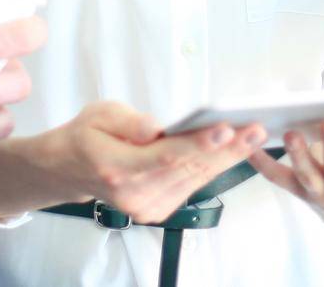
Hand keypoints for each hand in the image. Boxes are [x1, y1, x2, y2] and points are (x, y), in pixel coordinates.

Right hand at [0, 102, 265, 221]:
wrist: (68, 169)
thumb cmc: (86, 136)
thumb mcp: (99, 114)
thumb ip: (129, 121)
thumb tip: (154, 128)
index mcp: (117, 167)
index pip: (165, 156)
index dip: (198, 144)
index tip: (225, 129)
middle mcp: (134, 194)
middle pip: (188, 169)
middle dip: (226, 148)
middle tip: (255, 128)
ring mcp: (146, 206)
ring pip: (195, 179)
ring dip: (227, 158)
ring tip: (253, 135)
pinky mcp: (156, 210)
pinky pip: (191, 186)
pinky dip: (213, 167)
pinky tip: (233, 150)